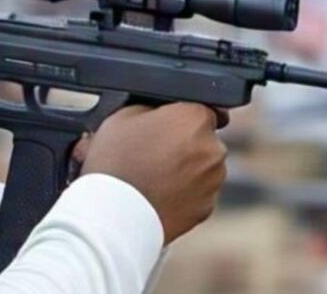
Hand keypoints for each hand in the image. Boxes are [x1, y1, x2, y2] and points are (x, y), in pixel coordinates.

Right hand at [77, 103, 228, 243]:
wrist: (113, 218)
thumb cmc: (115, 166)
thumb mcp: (122, 116)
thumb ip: (153, 107)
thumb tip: (162, 109)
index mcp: (194, 118)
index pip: (199, 107)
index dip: (179, 117)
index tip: (165, 128)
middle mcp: (213, 146)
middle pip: (202, 138)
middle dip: (183, 144)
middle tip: (154, 154)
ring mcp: (213, 178)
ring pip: (203, 166)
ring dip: (186, 169)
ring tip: (153, 178)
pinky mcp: (208, 205)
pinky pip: (199, 193)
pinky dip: (185, 193)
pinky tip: (160, 195)